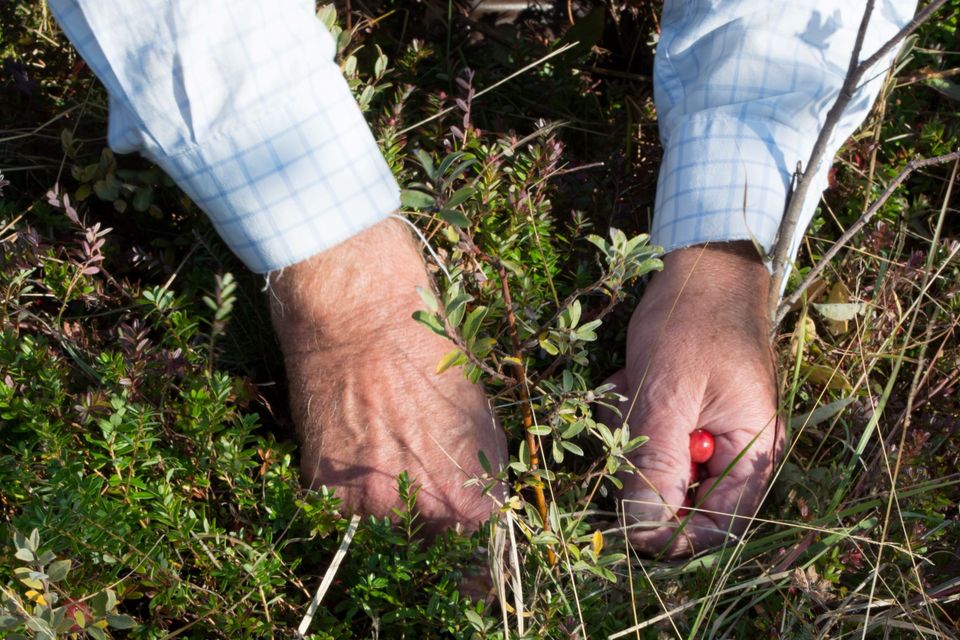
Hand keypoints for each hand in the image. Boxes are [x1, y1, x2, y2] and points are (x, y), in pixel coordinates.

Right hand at [269, 218, 506, 534]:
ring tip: (378, 455)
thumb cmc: (429, 355)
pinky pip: (337, 511)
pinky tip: (350, 446)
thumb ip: (482, 469)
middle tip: (409, 476)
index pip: (472, 541)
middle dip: (422, 517)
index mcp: (470, 498)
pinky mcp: (323, 491)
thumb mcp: (478, 415)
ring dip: (379, 506)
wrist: (362, 318)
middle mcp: (423, 514)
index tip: (449, 511)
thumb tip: (482, 496)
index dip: (461, 524)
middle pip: (426, 544)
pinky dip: (341, 489)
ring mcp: (370, 507)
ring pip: (378, 532)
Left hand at [606, 243, 781, 555]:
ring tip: (628, 388)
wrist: (701, 266)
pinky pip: (654, 439)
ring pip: (660, 469)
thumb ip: (658, 466)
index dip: (672, 537)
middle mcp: (738, 449)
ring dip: (632, 436)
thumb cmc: (692, 322)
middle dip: (643, 468)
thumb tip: (645, 535)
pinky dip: (633, 416)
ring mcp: (713, 432)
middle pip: (683, 500)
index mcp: (752, 450)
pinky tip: (629, 381)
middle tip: (627, 416)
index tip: (625, 523)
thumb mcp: (667, 393)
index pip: (719, 528)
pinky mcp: (688, 415)